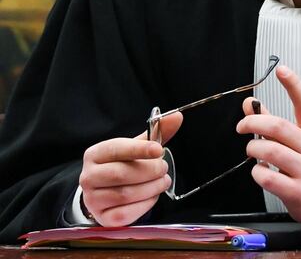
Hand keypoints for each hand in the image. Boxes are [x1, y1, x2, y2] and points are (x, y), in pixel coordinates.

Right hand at [79, 112, 182, 226]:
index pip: (116, 149)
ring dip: (152, 187)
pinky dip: (146, 203)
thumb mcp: (136, 147)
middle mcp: (88, 177)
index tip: (159, 150)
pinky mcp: (103, 218)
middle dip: (150, 170)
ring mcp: (93, 199)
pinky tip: (152, 195)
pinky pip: (128, 213)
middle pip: (122, 174)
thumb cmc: (123, 165)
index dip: (139, 149)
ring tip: (162, 181)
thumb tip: (176, 117)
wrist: (105, 192)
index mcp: (95, 154)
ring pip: (126, 194)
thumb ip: (156, 132)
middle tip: (163, 168)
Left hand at [236, 65, 300, 225]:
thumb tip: (250, 104)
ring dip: (252, 149)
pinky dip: (257, 172)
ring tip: (253, 152)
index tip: (282, 70)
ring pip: (268, 151)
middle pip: (277, 126)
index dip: (294, 85)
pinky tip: (260, 171)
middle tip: (242, 126)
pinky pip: (266, 177)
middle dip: (252, 123)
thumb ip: (274, 122)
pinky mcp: (297, 190)